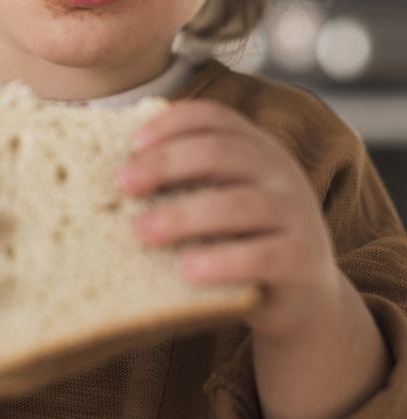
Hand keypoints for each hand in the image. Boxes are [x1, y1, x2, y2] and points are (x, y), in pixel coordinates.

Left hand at [119, 100, 340, 340]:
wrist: (304, 301)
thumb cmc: (241, 242)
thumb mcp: (220, 202)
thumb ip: (186, 180)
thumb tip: (115, 168)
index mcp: (257, 149)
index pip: (215, 117)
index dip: (171, 123)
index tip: (131, 144)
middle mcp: (280, 172)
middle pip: (220, 152)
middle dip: (166, 164)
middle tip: (123, 186)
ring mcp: (296, 214)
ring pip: (238, 204)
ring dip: (182, 215)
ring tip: (141, 232)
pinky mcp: (301, 259)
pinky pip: (260, 255)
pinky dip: (221, 260)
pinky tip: (187, 269)